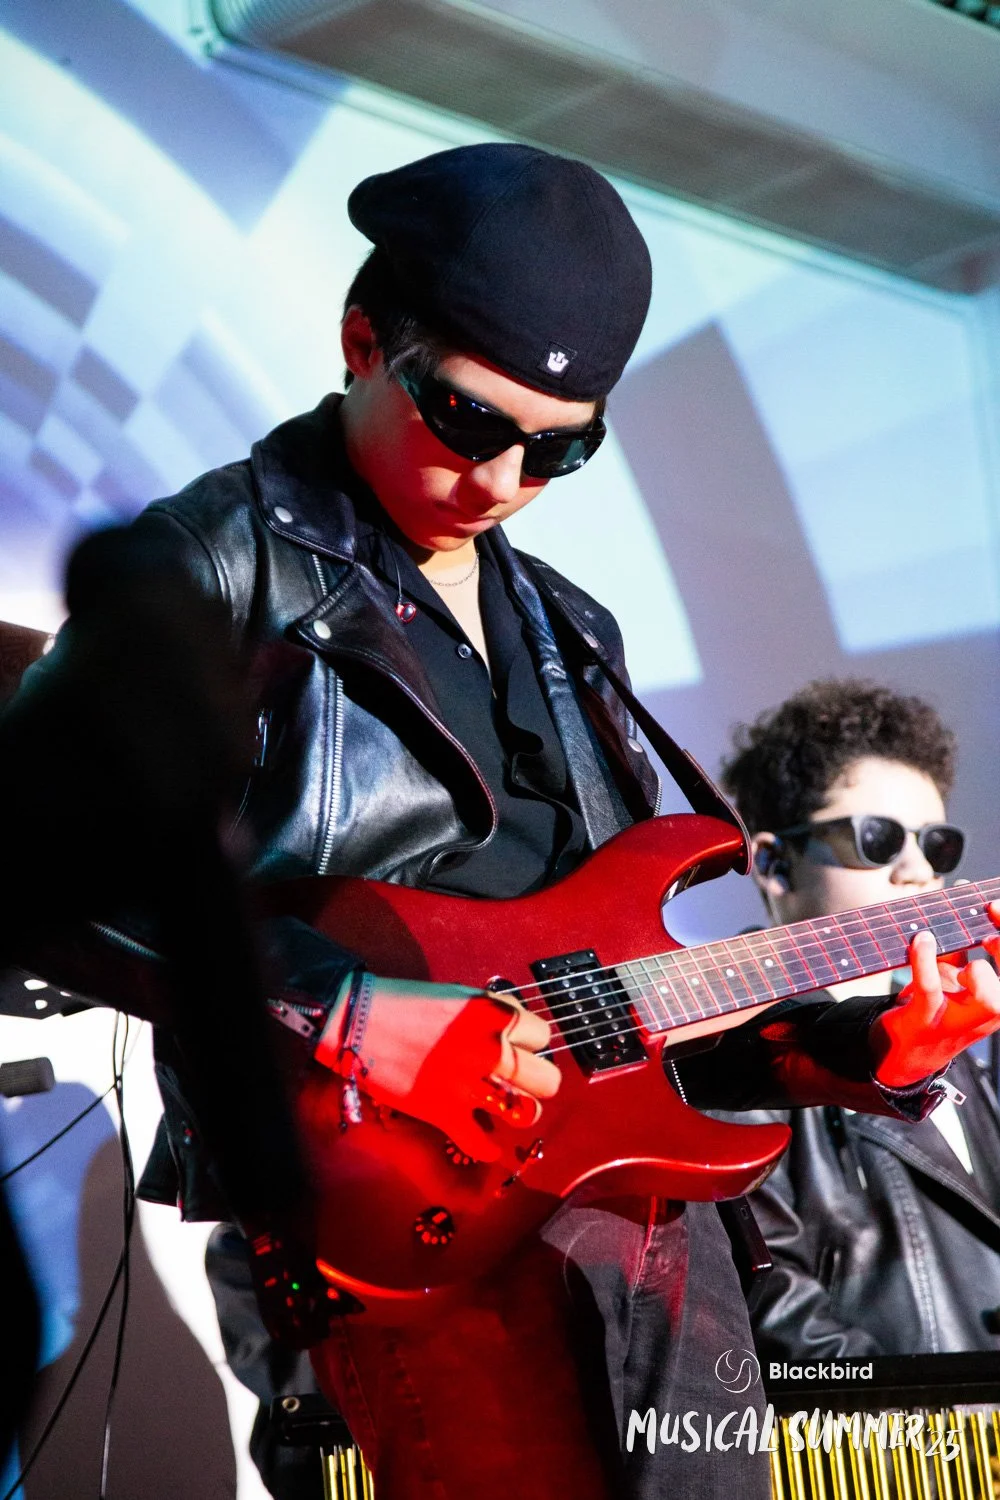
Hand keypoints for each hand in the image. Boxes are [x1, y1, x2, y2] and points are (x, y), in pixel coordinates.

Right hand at [315, 976, 559, 1160]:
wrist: (356, 1020)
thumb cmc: (404, 1002)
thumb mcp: (458, 996)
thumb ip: (490, 1016)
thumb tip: (514, 1036)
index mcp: (494, 1014)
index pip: (543, 1035)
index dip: (532, 1043)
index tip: (519, 1048)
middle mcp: (489, 1049)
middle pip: (548, 1080)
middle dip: (536, 1082)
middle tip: (518, 1082)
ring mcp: (468, 1084)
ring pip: (527, 1114)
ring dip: (518, 1114)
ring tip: (505, 1109)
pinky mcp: (444, 1113)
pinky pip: (483, 1144)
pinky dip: (485, 1147)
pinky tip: (483, 1140)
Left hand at [871, 903, 999, 1086]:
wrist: (904, 1053)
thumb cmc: (935, 1007)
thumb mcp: (952, 978)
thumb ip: (960, 948)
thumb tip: (963, 905)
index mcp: (997, 1000)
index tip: (994, 908)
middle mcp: (987, 1016)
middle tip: (989, 936)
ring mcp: (960, 1022)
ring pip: (989, 1001)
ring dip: (979, 972)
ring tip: (961, 960)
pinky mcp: (927, 1020)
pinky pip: (931, 989)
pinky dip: (925, 961)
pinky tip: (921, 941)